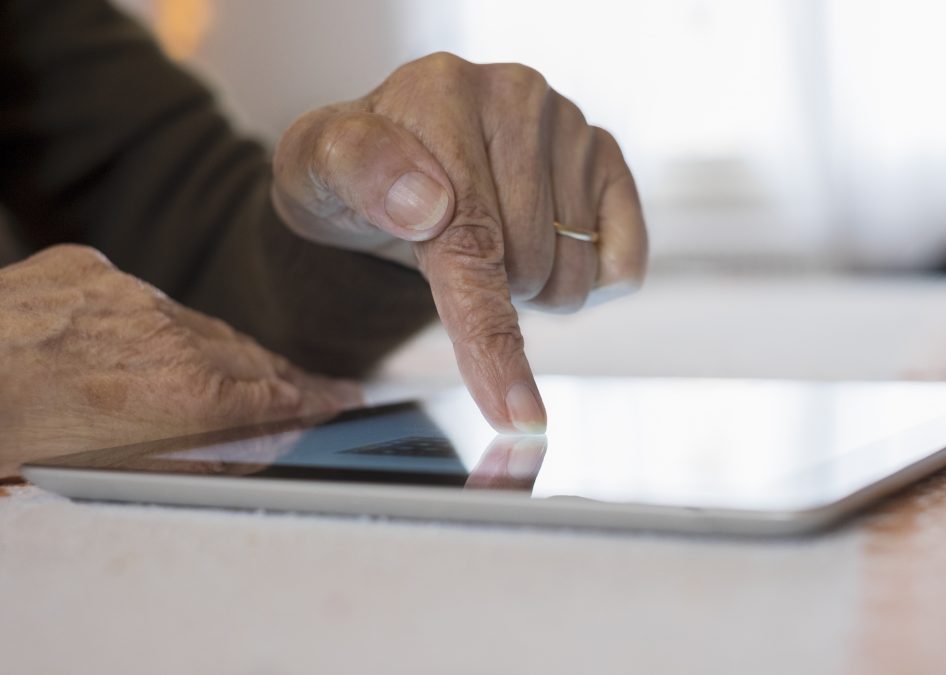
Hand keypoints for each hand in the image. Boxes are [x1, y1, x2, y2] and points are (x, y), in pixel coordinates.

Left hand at [0, 245, 361, 477]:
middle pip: (247, 354)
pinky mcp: (90, 268)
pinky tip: (140, 345)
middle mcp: (168, 335)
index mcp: (183, 395)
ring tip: (226, 375)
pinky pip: (142, 296)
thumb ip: (199, 452)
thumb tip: (256, 445)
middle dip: (282, 376)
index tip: (345, 399)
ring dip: (216, 351)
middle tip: (314, 389)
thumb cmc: (13, 439)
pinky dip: (152, 322)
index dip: (317, 398)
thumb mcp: (118, 473)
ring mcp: (128, 294)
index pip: (276, 393)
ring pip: (197, 323)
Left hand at [272, 52, 647, 433]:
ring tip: (490, 236)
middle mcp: (516, 96)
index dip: (490, 338)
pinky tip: (546, 240)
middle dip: (491, 290)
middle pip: (530, 269)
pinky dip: (590, 277)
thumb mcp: (316, 170)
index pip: (474, 242)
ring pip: (575, 275)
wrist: (390, 164)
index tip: (513, 412)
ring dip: (529, 283)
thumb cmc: (353, 178)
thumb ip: (357, 173)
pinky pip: (623, 258)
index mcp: (443, 94)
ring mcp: (569, 123)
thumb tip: (427, 203)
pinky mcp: (606, 155)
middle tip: (450, 252)